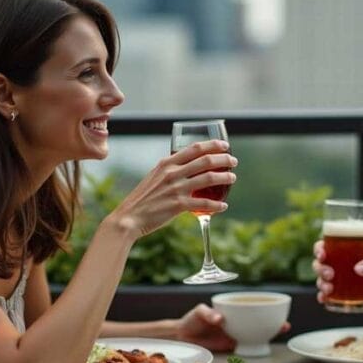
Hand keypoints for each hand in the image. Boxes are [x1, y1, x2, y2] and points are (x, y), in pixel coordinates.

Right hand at [106, 140, 236, 237]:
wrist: (128, 217)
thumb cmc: (143, 199)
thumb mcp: (154, 177)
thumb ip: (170, 171)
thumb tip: (188, 169)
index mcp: (166, 164)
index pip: (194, 148)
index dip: (212, 145)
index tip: (225, 146)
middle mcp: (172, 173)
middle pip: (205, 160)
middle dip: (223, 159)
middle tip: (233, 161)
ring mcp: (175, 188)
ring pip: (207, 178)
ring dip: (224, 178)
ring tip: (232, 178)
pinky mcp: (177, 205)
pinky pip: (203, 203)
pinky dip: (216, 205)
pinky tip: (224, 206)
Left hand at [175, 303, 290, 351]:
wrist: (182, 336)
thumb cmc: (191, 320)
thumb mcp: (199, 312)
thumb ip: (209, 314)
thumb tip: (220, 319)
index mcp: (232, 310)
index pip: (251, 307)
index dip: (265, 307)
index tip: (278, 308)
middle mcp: (237, 321)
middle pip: (259, 320)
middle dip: (273, 321)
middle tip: (285, 324)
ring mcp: (236, 333)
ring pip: (257, 332)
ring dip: (269, 333)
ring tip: (280, 332)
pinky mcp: (232, 346)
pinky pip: (247, 345)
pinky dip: (256, 345)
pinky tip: (264, 345)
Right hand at [313, 240, 362, 302]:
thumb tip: (358, 269)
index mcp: (347, 249)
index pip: (326, 246)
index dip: (319, 249)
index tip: (322, 255)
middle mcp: (341, 263)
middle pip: (320, 263)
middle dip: (320, 269)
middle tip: (329, 275)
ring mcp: (342, 278)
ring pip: (322, 280)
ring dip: (321, 284)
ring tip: (329, 290)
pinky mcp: (346, 292)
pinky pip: (330, 295)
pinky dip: (324, 297)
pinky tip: (324, 300)